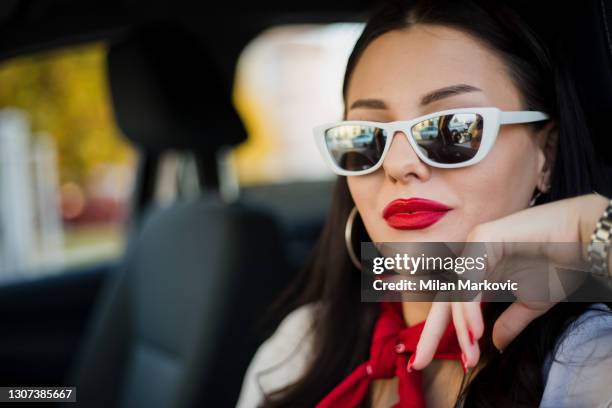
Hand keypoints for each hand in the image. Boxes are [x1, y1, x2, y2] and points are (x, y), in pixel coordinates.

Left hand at [411, 193, 609, 370]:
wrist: (585, 242)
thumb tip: (495, 346)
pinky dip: (468, 307)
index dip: (440, 334)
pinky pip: (468, 279)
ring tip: (469, 355)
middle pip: (443, 300)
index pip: (452, 306)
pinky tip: (473, 332)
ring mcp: (474, 246)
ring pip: (456, 293)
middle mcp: (470, 259)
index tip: (426, 362)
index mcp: (479, 274)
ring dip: (462, 327)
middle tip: (419, 362)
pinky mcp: (482, 238)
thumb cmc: (560, 266)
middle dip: (430, 333)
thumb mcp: (531, 304)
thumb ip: (509, 323)